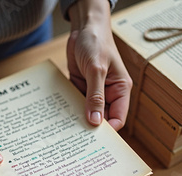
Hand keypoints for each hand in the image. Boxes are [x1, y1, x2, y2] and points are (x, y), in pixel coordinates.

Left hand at [67, 0, 132, 130]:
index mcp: (120, 90)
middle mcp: (108, 93)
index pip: (118, 117)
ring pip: (88, 112)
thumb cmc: (96, 43)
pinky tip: (61, 118)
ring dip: (78, 119)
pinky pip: (76, 103)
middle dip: (91, 127)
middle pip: (102, 118)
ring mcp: (94, 91)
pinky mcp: (81, 87)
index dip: (108, 130)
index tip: (95, 140)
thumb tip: (96, 121)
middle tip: (77, 141)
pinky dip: (70, 109)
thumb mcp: (96, 69)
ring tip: (67, 133)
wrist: (83, 27)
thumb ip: (95, 96)